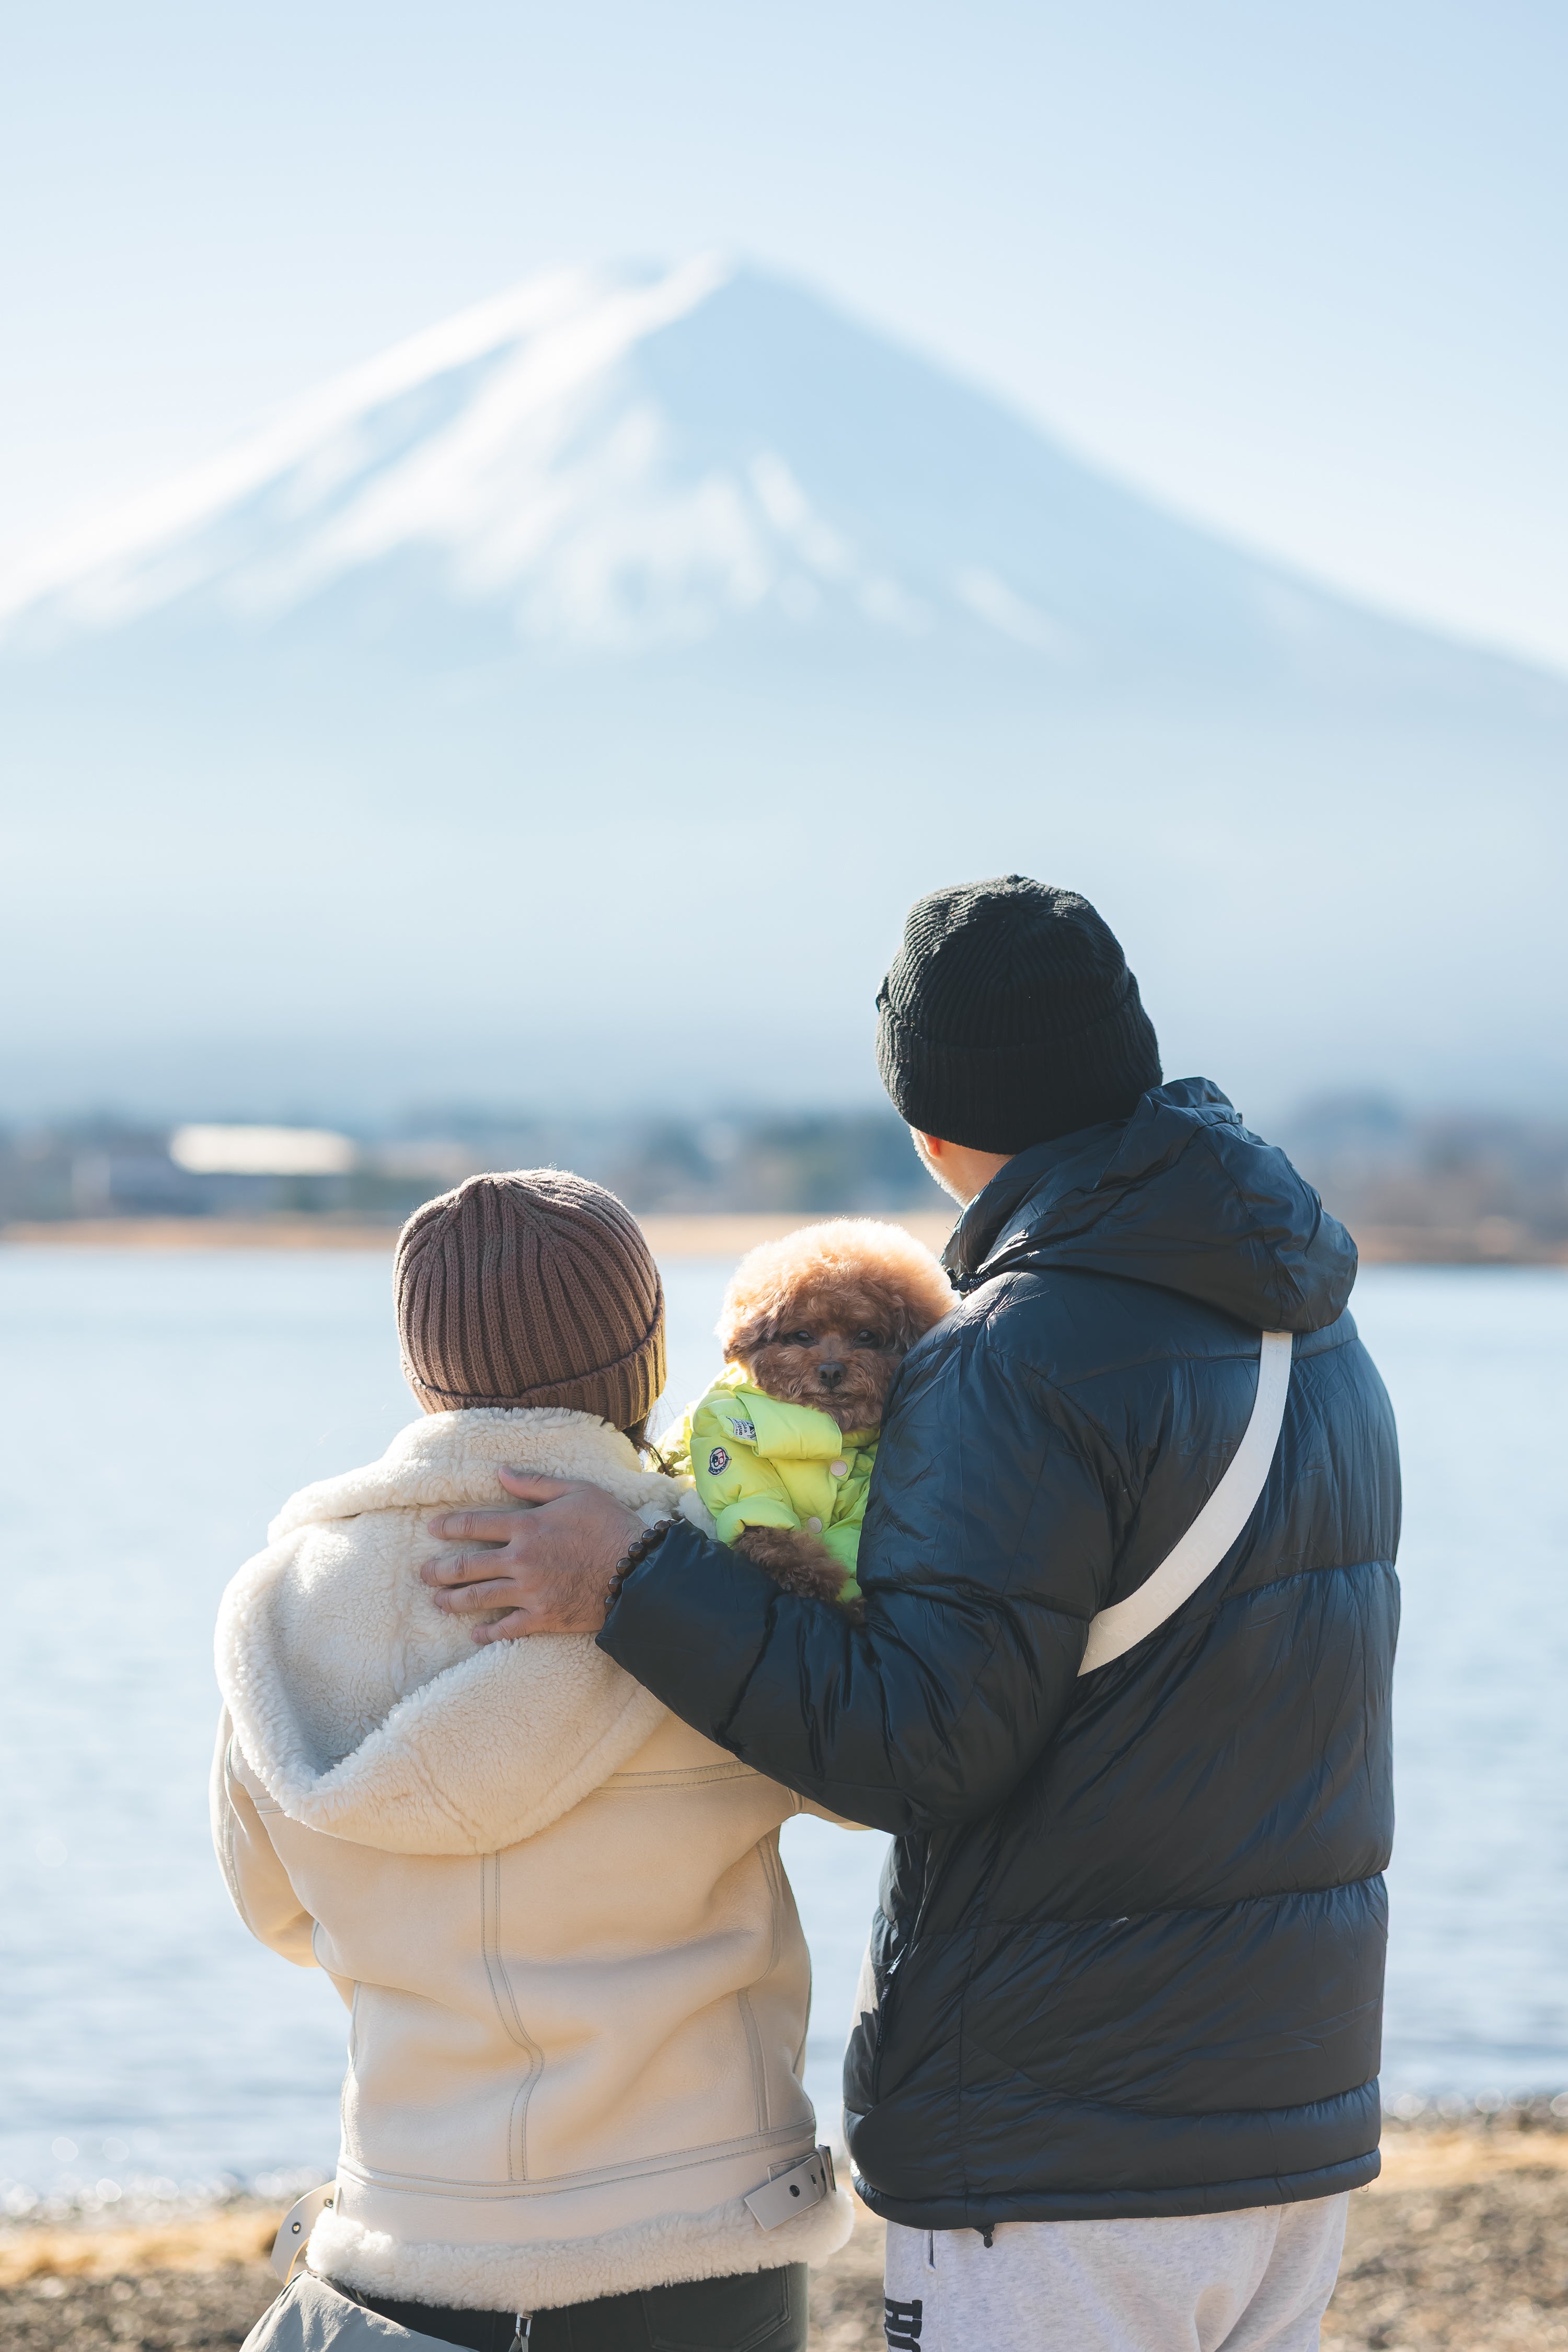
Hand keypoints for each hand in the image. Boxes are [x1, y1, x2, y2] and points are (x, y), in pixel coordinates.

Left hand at [421, 1470, 642, 1641]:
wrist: (638, 1572)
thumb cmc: (610, 1525)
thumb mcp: (577, 1491)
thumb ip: (535, 1484)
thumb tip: (500, 1472)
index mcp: (527, 1525)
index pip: (475, 1524)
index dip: (449, 1526)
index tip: (431, 1529)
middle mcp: (521, 1560)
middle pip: (467, 1566)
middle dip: (440, 1570)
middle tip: (424, 1573)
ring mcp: (529, 1592)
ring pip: (479, 1598)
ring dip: (454, 1600)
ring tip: (438, 1601)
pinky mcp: (543, 1617)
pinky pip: (507, 1629)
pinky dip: (487, 1634)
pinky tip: (474, 1635)